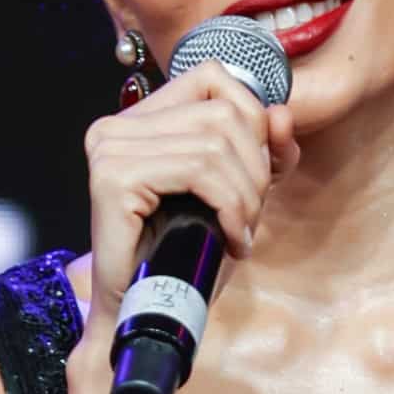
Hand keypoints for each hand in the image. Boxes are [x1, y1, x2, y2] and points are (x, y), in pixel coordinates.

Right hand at [75, 57, 300, 344]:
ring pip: (215, 143)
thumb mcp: (236, 195)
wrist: (144, 315)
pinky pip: (198, 172)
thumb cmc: (184, 259)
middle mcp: (116, 126)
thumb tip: (283, 113)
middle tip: (249, 217)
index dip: (252, 120)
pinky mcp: (114, 177)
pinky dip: (230, 208)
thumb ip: (262, 151)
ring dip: (245, 195)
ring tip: (239, 232)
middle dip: (254, 168)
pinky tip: (231, 240)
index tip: (259, 175)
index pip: (212, 78)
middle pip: (221, 112)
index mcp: (138, 120)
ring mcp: (110, 149)